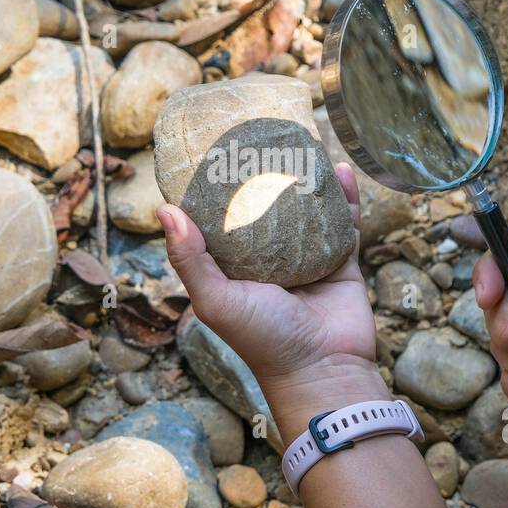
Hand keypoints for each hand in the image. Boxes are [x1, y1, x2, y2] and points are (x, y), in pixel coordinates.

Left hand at [158, 164, 387, 431]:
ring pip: (307, 209)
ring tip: (303, 144)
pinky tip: (339, 169)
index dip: (219, 188)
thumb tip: (165, 208)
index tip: (216, 151)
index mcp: (235, 268)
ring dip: (307, 178)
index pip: (221, 220)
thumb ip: (190, 258)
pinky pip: (343, 223)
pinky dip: (343, 196)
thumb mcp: (215, 300)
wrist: (324, 370)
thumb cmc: (262, 340)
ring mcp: (307, 259)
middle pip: (267, 208)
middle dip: (267, 175)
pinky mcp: (341, 262)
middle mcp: (269, 260)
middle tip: (264, 136)